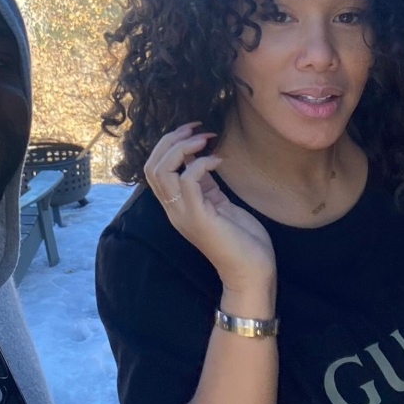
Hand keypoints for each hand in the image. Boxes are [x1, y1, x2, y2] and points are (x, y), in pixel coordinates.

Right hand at [145, 123, 276, 294]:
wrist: (252, 273)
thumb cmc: (242, 240)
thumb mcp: (218, 203)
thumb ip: (204, 184)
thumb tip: (198, 156)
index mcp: (176, 205)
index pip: (154, 169)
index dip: (168, 145)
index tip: (191, 131)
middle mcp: (173, 209)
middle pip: (151, 166)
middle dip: (170, 140)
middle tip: (194, 129)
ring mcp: (183, 213)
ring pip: (161, 171)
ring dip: (182, 147)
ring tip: (204, 139)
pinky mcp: (198, 217)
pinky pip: (187, 180)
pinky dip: (201, 163)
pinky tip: (218, 160)